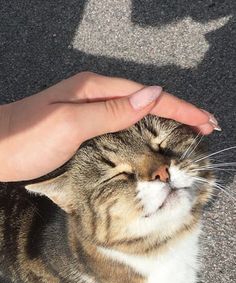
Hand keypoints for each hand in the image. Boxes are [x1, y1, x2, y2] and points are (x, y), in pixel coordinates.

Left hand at [0, 72, 218, 181]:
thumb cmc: (27, 139)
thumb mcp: (71, 124)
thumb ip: (111, 111)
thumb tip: (151, 96)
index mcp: (94, 89)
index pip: (147, 96)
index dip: (179, 107)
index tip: (204, 121)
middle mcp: (94, 95)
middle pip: (145, 100)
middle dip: (178, 111)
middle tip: (205, 127)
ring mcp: (89, 110)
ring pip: (136, 112)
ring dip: (164, 120)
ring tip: (187, 132)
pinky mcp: (85, 126)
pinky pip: (122, 124)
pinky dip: (143, 130)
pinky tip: (151, 138)